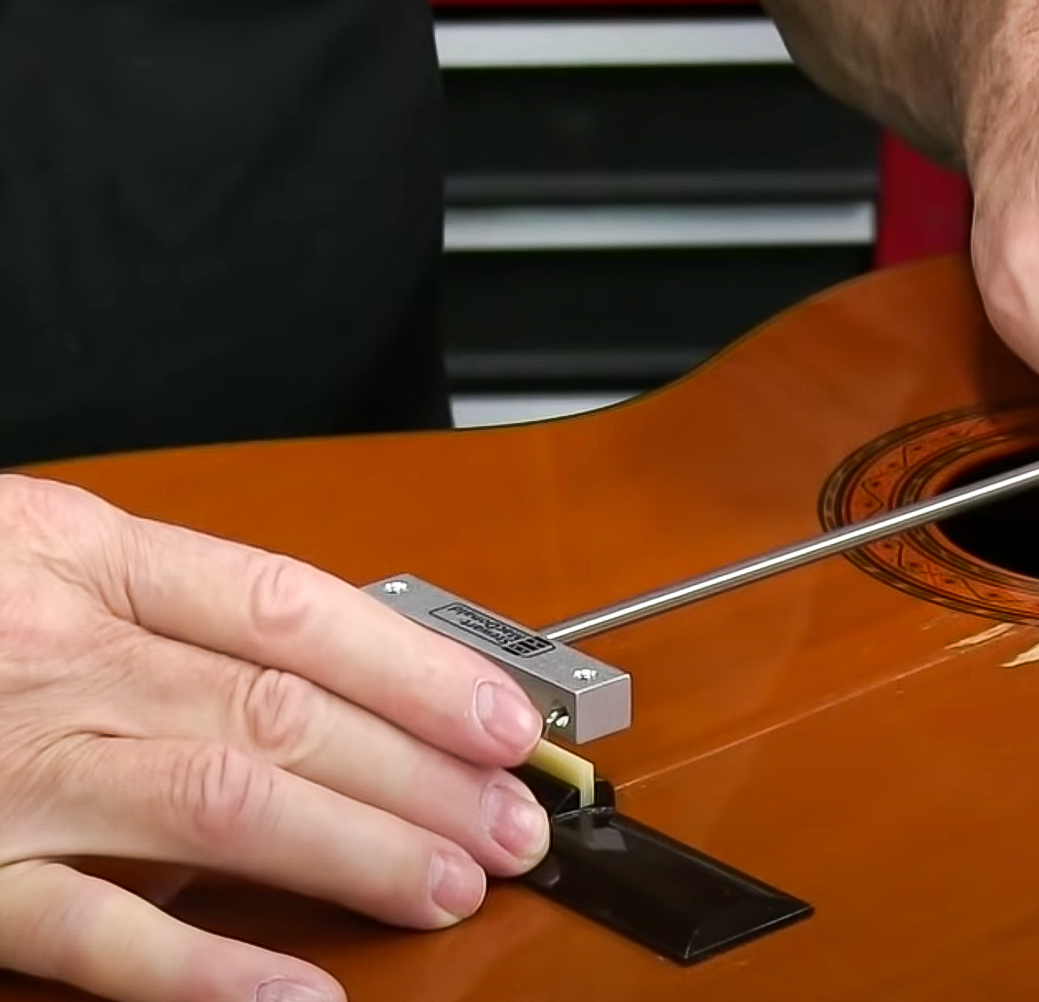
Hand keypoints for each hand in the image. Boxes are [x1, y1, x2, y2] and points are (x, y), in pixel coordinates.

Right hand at [0, 475, 552, 1001]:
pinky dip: (203, 972)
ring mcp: (2, 768)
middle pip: (283, 711)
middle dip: (421, 774)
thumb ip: (162, 616)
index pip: (295, 609)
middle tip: (514, 822)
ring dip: (358, 850)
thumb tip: (329, 692)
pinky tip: (300, 995)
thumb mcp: (30, 560)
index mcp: (79, 554)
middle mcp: (50, 652)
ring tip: (453, 885)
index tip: (508, 720)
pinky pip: (89, 933)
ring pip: (220, 804)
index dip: (419, 669)